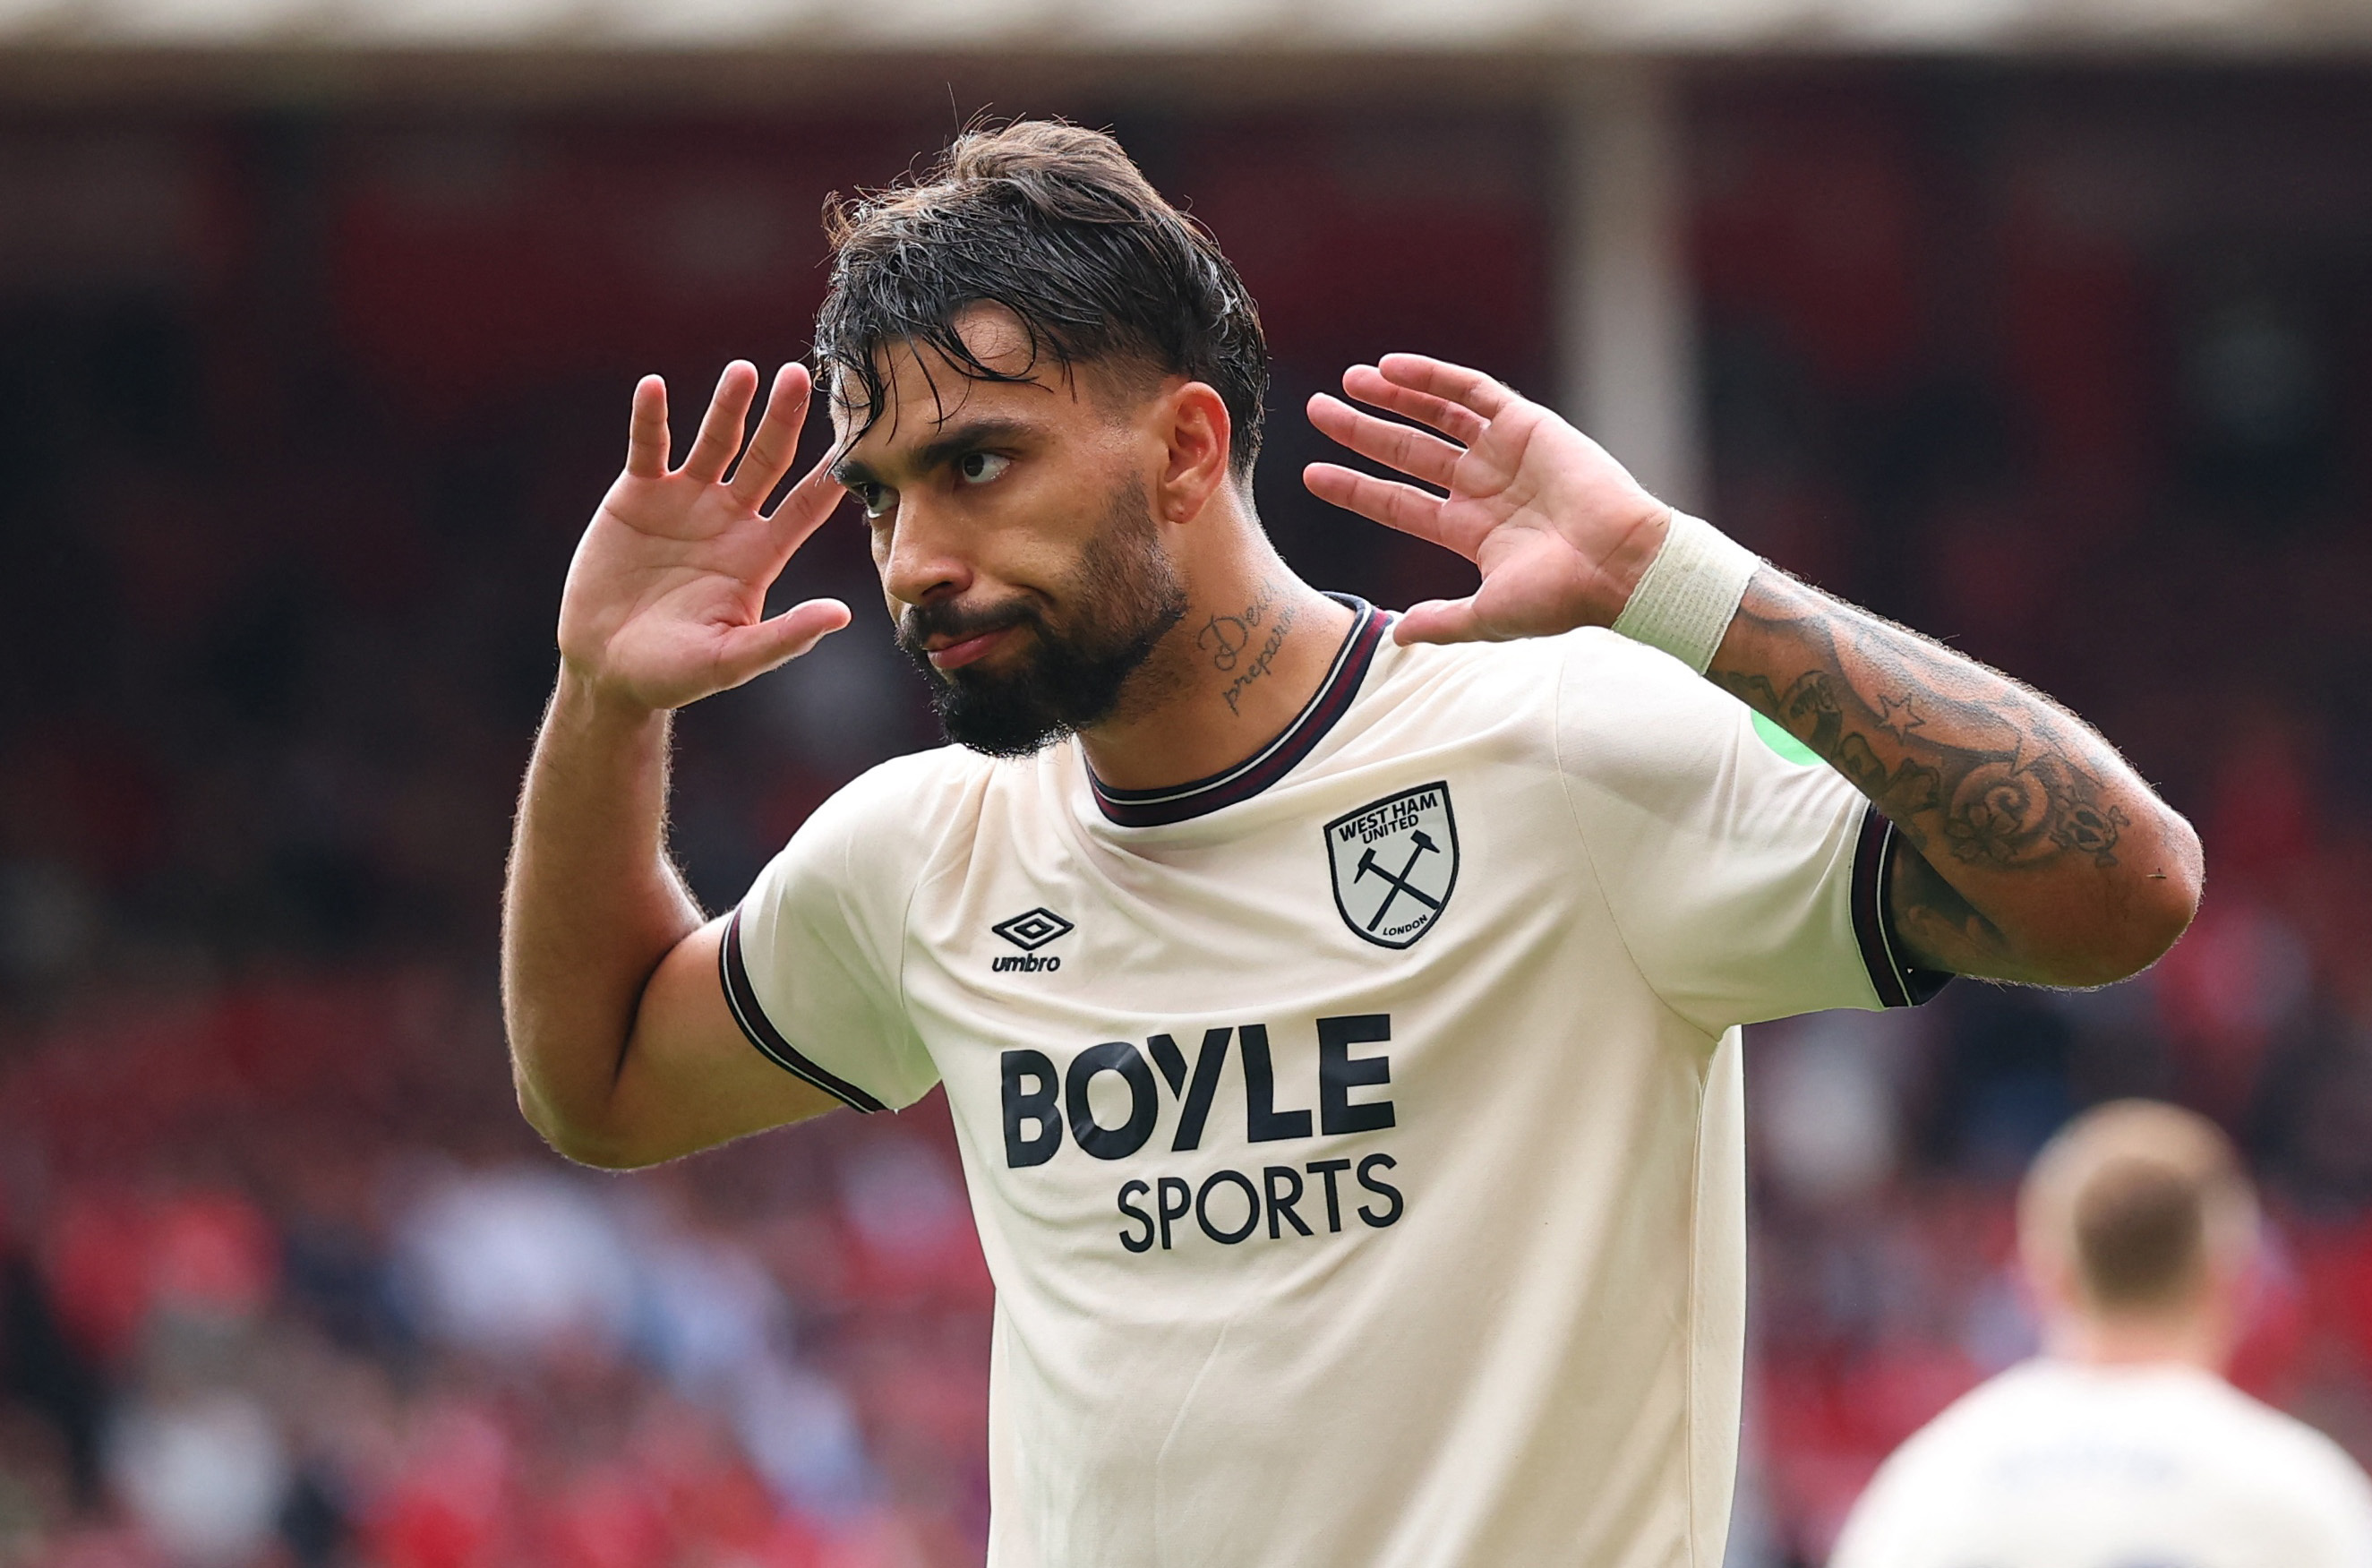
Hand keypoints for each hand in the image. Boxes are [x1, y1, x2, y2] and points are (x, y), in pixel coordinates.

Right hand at [557, 361, 851, 712]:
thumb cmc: (674, 674)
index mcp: (761, 554)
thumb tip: (842, 615)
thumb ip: (784, 637)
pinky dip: (651, 418)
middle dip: (783, 419)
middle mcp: (730, 519)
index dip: (830, 477)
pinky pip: (648, 448)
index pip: (807, 507)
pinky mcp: (637, 496)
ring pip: (714, 442)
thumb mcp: (732, 660)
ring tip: (743, 371)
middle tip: (799, 377)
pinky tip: (654, 388)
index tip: (855, 442)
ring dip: (728, 406)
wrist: (606, 670)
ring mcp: (685, 502)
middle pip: (765, 459)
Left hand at [1303, 354, 1671, 643]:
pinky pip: (1472, 392)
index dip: (1354, 488)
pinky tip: (1392, 366)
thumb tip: (1396, 636)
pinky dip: (1433, 377)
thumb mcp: (1489, 616)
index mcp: (1470, 530)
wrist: (1620, 565)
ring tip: (1349, 381)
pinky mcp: (1528, 425)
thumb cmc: (1562, 597)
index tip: (1311, 474)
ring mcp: (1504, 454)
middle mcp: (1482, 487)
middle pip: (1406, 453)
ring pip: (1435, 416)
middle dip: (1361, 431)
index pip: (1397, 503)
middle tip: (1317, 410)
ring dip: (1393, 397)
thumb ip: (1442, 621)